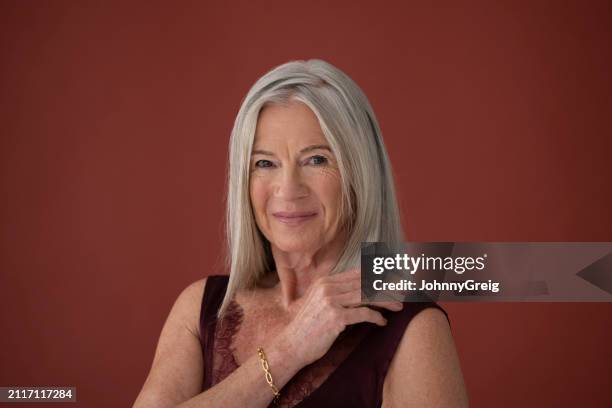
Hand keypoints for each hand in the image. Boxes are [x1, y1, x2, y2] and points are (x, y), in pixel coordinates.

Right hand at [276, 268, 402, 366]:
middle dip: (386, 287)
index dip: (377, 276)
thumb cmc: (308, 327)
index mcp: (325, 281)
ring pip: (367, 295)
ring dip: (386, 301)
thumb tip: (362, 290)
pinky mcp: (335, 317)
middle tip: (401, 294)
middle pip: (365, 283)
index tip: (393, 280)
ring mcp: (331, 301)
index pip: (357, 273)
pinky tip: (382, 322)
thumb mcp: (319, 303)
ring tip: (397, 307)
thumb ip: (336, 293)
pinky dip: (376, 317)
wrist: (292, 345)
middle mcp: (327, 287)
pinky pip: (364, 313)